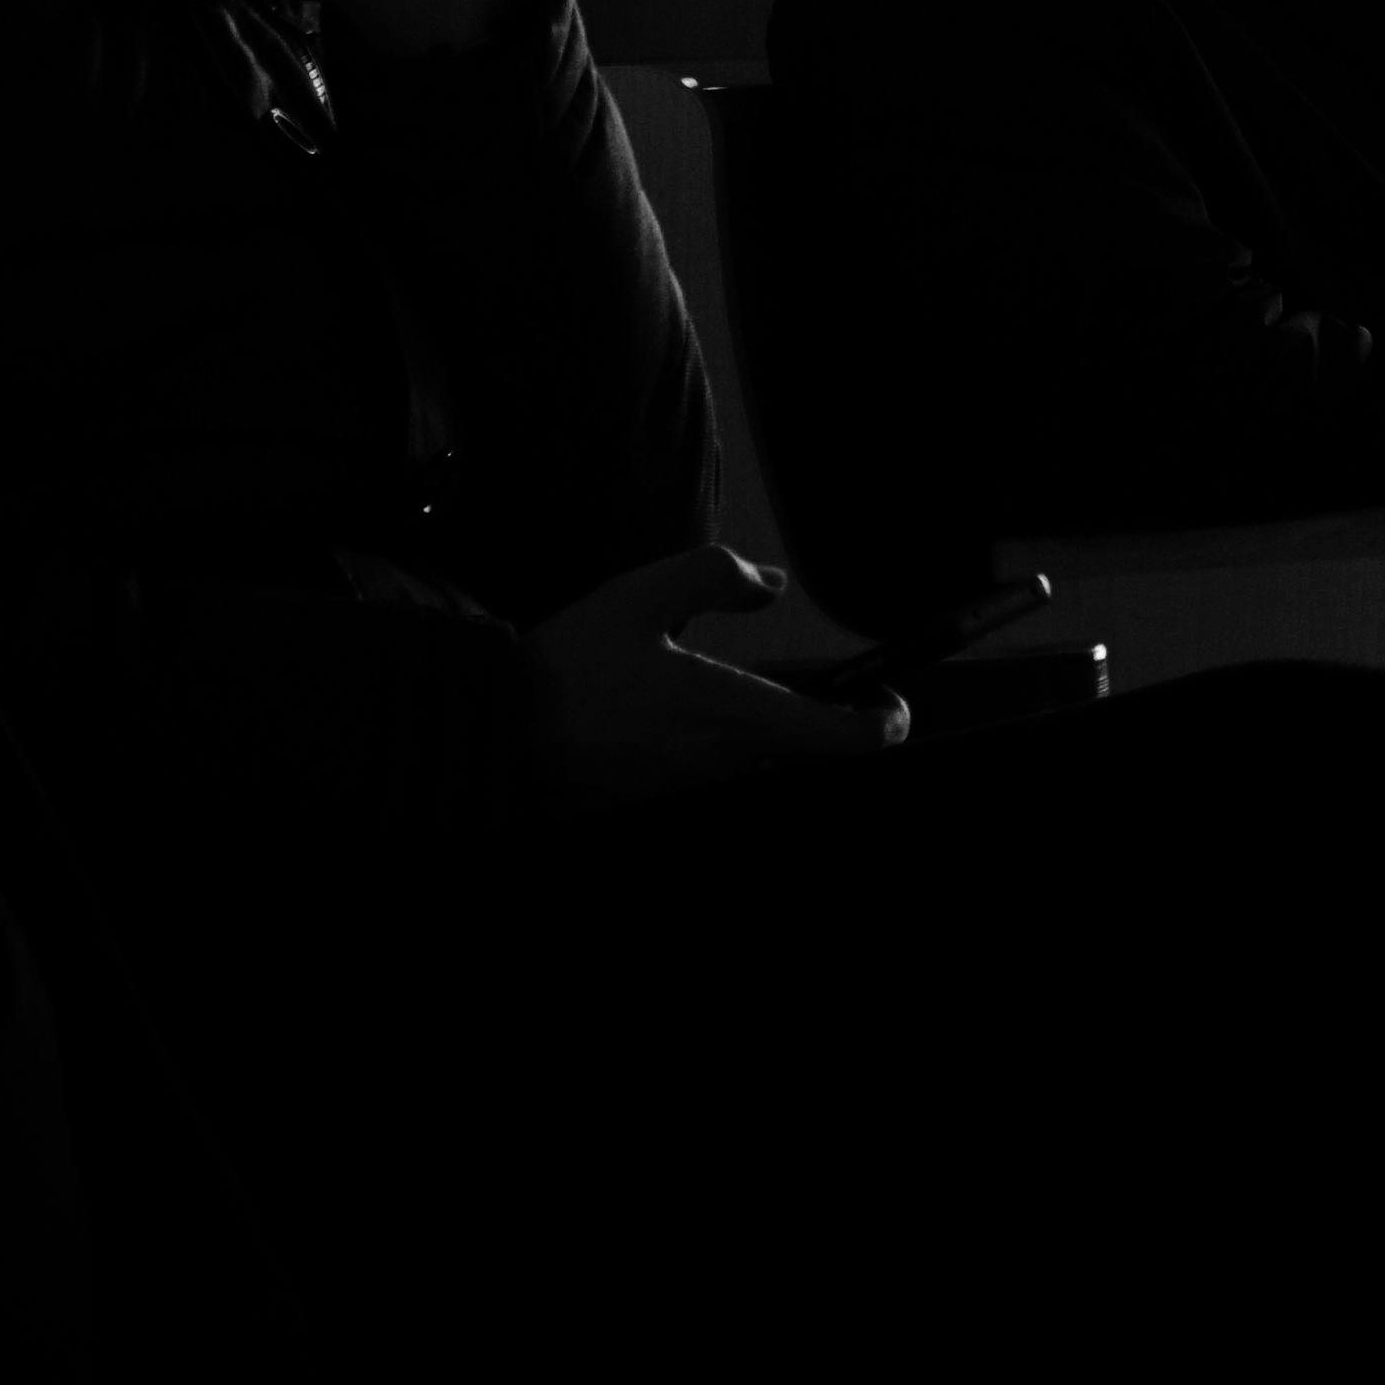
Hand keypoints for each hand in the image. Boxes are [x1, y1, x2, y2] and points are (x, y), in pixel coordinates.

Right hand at [529, 548, 904, 798]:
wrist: (495, 742)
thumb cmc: (566, 670)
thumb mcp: (642, 595)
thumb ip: (717, 577)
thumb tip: (774, 584)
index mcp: (734, 717)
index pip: (846, 742)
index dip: (883, 723)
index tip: (889, 703)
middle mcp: (725, 769)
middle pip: (809, 763)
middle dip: (827, 732)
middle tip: (831, 699)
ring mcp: (692, 796)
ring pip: (764, 774)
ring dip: (775, 746)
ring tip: (754, 708)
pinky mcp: (660, 806)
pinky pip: (720, 784)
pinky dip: (730, 761)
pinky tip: (696, 732)